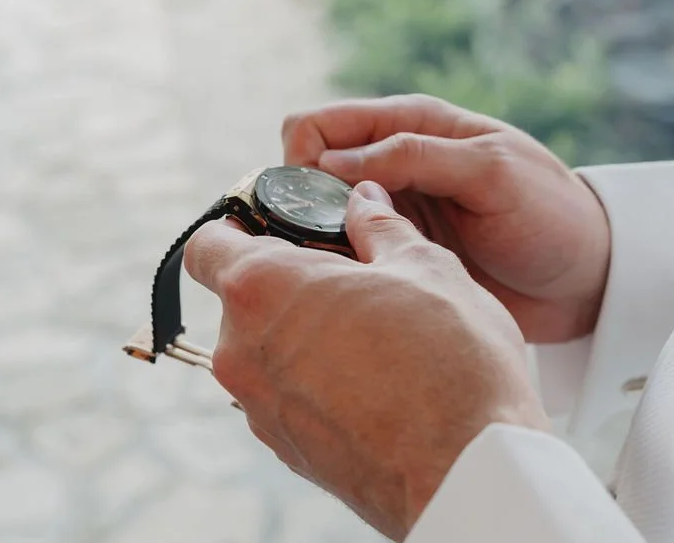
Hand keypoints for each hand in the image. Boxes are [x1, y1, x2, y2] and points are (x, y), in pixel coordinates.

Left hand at [183, 182, 550, 540]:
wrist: (467, 472)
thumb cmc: (449, 360)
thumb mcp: (426, 267)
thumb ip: (381, 228)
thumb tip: (364, 201)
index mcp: (262, 289)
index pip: (206, 244)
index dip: (237, 225)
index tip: (277, 225)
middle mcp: (242, 351)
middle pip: (242, 298)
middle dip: (288, 282)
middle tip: (350, 277)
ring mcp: (260, 408)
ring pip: (267, 349)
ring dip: (304, 334)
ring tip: (375, 333)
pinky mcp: (287, 449)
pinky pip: (288, 395)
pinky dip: (317, 380)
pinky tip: (377, 381)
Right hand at [282, 94, 610, 341]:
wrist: (586, 280)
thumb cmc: (551, 215)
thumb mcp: (491, 174)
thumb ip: (417, 157)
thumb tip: (330, 159)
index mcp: (411, 126)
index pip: (320, 125)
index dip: (299, 157)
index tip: (309, 202)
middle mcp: (390, 166)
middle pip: (306, 173)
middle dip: (294, 204)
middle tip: (317, 246)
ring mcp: (391, 215)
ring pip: (316, 220)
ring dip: (311, 243)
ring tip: (335, 274)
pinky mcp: (396, 257)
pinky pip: (344, 259)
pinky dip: (334, 271)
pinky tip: (349, 292)